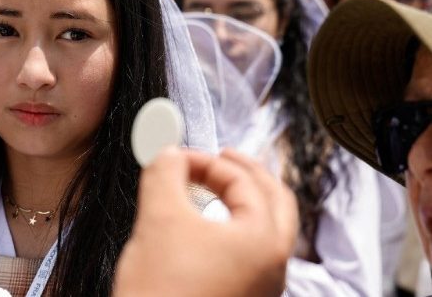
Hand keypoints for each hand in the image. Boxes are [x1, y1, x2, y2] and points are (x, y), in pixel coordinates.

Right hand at [114, 147, 297, 296]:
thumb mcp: (159, 217)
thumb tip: (168, 152)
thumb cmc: (162, 291)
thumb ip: (165, 172)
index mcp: (264, 240)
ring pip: (266, 230)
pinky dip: (234, 229)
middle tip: (220, 157)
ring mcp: (262, 288)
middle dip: (246, 174)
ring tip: (213, 187)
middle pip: (276, 201)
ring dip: (243, 201)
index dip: (206, 160)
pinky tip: (206, 229)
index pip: (243, 180)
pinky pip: (251, 255)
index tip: (174, 157)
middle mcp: (274, 265)